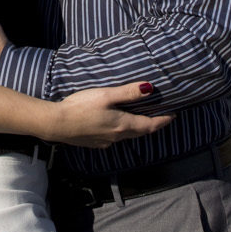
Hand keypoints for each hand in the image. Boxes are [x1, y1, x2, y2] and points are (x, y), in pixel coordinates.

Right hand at [46, 82, 175, 148]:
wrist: (57, 124)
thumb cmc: (81, 107)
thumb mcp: (106, 95)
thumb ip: (128, 92)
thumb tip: (150, 89)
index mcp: (123, 125)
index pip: (149, 125)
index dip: (162, 121)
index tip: (173, 115)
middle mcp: (117, 136)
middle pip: (140, 131)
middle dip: (151, 124)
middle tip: (160, 116)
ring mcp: (105, 141)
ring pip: (127, 135)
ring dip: (136, 127)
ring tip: (140, 117)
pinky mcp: (94, 142)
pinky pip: (114, 137)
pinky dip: (121, 130)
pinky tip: (115, 124)